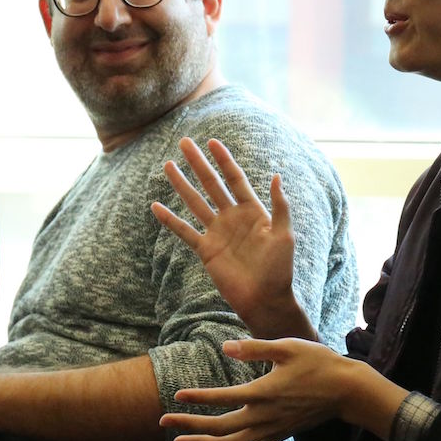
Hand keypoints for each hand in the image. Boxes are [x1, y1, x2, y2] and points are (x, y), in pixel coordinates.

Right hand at [153, 137, 312, 339]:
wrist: (265, 299)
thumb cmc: (279, 268)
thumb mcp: (284, 234)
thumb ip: (279, 206)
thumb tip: (276, 175)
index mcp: (252, 211)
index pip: (235, 178)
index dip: (224, 160)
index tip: (212, 142)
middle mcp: (232, 217)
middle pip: (212, 184)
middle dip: (198, 164)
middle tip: (184, 143)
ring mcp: (217, 233)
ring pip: (195, 202)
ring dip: (181, 184)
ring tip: (168, 165)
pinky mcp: (206, 250)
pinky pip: (184, 232)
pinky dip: (170, 220)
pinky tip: (156, 207)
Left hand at [160, 338, 405, 440]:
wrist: (345, 391)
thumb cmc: (318, 363)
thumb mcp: (287, 347)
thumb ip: (254, 348)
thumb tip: (225, 347)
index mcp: (262, 393)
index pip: (221, 398)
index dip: (197, 397)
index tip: (176, 395)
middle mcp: (263, 416)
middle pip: (219, 428)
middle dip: (188, 427)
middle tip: (162, 424)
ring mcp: (270, 430)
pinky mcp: (277, 435)